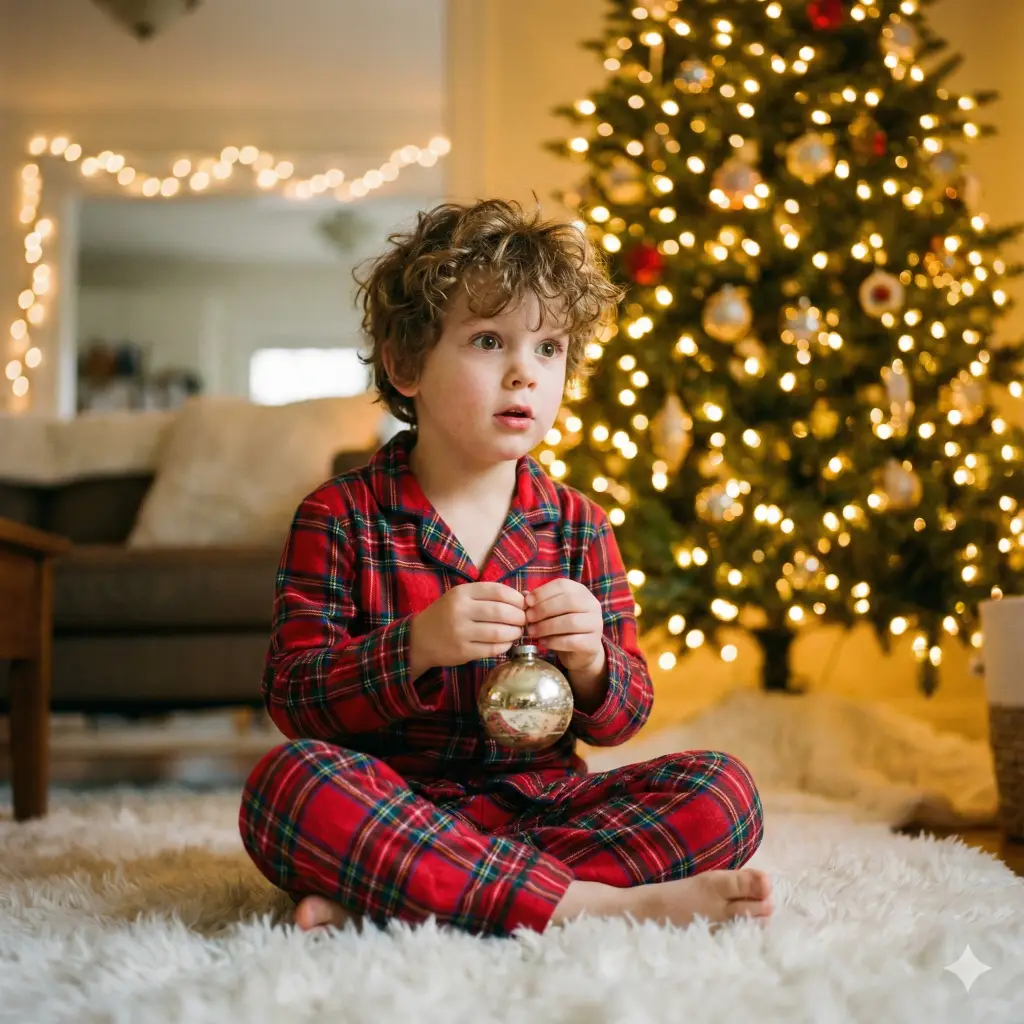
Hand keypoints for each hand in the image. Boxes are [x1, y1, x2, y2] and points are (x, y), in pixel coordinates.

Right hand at [409, 582, 525, 677]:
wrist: (420, 639)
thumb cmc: (446, 615)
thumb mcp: (462, 598)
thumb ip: (488, 596)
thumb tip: (524, 597)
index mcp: (462, 593)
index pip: (498, 591)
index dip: (516, 598)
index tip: (523, 604)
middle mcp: (460, 611)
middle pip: (501, 611)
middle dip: (519, 616)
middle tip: (524, 620)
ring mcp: (461, 632)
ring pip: (498, 632)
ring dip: (514, 633)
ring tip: (517, 632)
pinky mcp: (462, 652)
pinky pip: (491, 649)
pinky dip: (504, 646)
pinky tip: (507, 643)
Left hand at [524, 579, 604, 675]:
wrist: (580, 652)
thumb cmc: (563, 627)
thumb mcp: (552, 611)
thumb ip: (540, 602)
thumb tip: (523, 596)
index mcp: (581, 592)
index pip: (562, 585)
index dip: (543, 592)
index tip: (527, 602)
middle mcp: (592, 605)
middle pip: (568, 601)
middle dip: (544, 610)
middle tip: (528, 619)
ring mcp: (596, 624)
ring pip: (570, 622)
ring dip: (546, 627)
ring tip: (532, 632)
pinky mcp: (593, 643)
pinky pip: (572, 641)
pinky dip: (554, 641)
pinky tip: (543, 642)